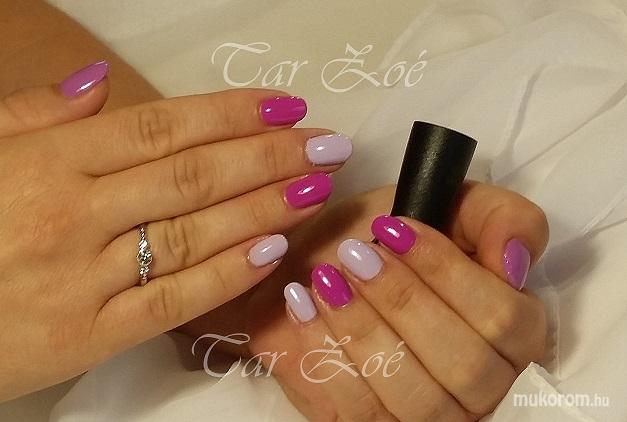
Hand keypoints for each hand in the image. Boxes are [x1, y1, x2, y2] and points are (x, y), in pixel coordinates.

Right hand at [0, 63, 352, 400]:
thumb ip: (36, 115)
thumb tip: (99, 82)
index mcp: (49, 163)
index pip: (162, 127)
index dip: (233, 114)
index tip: (287, 109)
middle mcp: (74, 214)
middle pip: (194, 176)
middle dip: (270, 157)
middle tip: (327, 145)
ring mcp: (84, 277)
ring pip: (194, 233)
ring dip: (265, 207)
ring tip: (316, 188)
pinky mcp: (89, 336)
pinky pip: (173, 300)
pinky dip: (227, 274)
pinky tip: (274, 250)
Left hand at [242, 182, 547, 420]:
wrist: (315, 264)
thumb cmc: (383, 237)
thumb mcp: (440, 204)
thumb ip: (499, 216)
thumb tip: (513, 259)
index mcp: (511, 331)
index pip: (506, 319)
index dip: (448, 273)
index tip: (393, 229)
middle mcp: (479, 385)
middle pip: (465, 366)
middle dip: (402, 301)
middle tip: (355, 254)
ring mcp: (427, 414)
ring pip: (413, 398)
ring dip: (362, 330)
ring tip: (325, 278)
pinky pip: (356, 412)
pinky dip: (323, 354)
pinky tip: (302, 306)